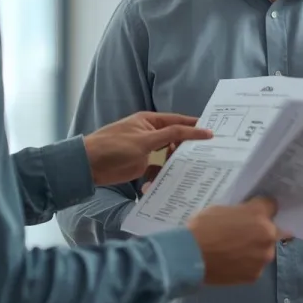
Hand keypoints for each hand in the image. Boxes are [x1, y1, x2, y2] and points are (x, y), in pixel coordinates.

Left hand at [84, 112, 209, 185]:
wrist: (88, 166)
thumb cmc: (115, 147)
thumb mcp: (146, 140)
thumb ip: (173, 135)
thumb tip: (200, 130)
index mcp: (150, 121)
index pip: (178, 121)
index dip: (195, 127)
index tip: (213, 133)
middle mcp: (150, 134)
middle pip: (176, 138)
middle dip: (188, 146)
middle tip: (206, 154)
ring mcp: (146, 150)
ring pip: (169, 154)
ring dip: (176, 162)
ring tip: (189, 169)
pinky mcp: (142, 165)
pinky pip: (159, 168)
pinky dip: (163, 174)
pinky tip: (167, 181)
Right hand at [188, 198, 281, 284]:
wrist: (189, 255)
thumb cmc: (202, 228)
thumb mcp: (222, 209)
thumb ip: (240, 213)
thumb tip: (244, 219)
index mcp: (259, 214)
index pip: (270, 206)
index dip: (261, 209)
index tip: (253, 214)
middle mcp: (268, 235)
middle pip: (271, 231)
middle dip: (260, 232)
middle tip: (242, 237)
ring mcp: (263, 257)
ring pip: (264, 251)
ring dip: (255, 251)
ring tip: (235, 254)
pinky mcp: (255, 275)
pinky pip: (254, 266)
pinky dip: (246, 266)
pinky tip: (231, 265)